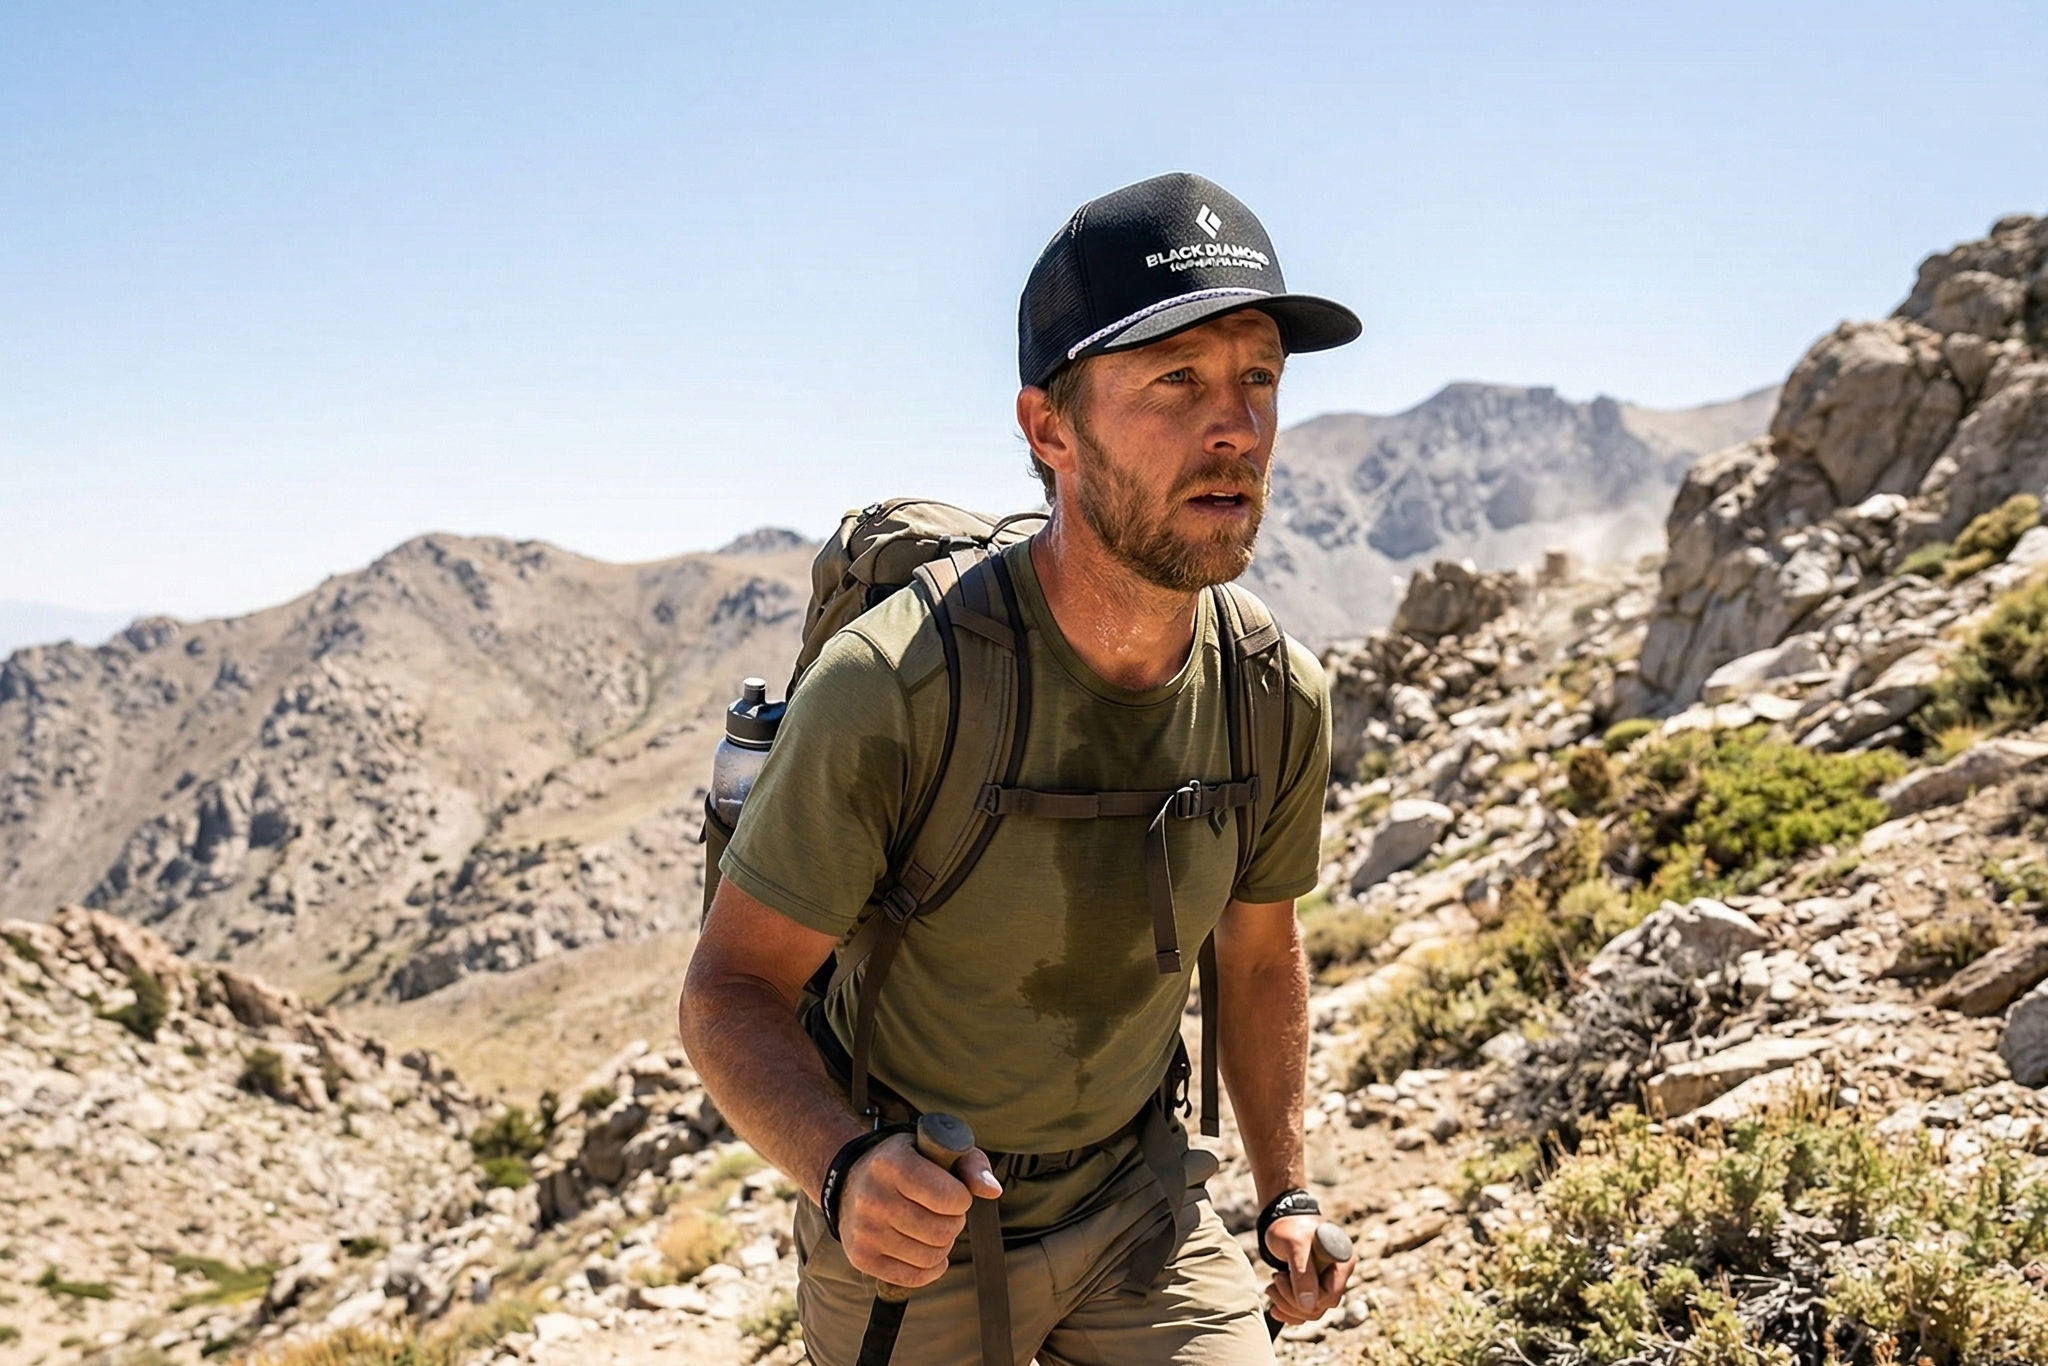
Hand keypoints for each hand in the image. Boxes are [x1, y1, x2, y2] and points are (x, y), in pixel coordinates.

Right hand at [837, 1133, 1002, 1288]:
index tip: (955, 1193)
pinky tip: (926, 1250)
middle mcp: (872, 1197)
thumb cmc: (907, 1162)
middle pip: (941, 1231)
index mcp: (892, 1164)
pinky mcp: (861, 1257)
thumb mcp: (937, 1149)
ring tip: (933, 1228)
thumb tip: (993, 1191)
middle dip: (954, 1223)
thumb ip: (970, 1164)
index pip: (948, 1198)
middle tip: (945, 1213)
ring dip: (943, 1246)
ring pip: (930, 1257)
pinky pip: (913, 1277)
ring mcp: (864, 1230)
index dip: (962, 1199)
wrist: (853, 1180)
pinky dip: (930, 1268)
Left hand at [1260, 1214, 1354, 1325]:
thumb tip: (1309, 1306)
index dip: (1304, 1295)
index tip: (1281, 1277)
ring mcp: (1326, 1283)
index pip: (1328, 1296)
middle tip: (1274, 1280)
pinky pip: (1305, 1311)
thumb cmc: (1289, 1227)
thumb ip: (1303, 1274)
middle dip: (1292, 1301)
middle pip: (1319, 1307)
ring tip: (1271, 1287)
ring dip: (1287, 1306)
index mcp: (1342, 1263)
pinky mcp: (1314, 1288)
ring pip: (1311, 1312)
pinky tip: (1275, 1308)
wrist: (1281, 1219)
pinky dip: (1289, 1313)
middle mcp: (1338, 1276)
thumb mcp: (1295, 1246)